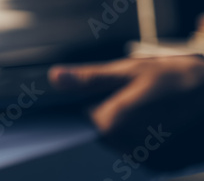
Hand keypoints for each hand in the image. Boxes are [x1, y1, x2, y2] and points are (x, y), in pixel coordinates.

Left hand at [48, 56, 203, 171]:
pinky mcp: (162, 163)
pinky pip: (140, 148)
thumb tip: (56, 78)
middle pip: (100, 129)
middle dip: (108, 110)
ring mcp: (147, 159)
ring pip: (120, 139)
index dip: (84, 102)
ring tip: (148, 104)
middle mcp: (127, 147)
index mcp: (111, 124)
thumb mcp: (129, 70)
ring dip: (126, 123)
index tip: (94, 93)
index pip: (80, 118)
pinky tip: (158, 117)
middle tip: (130, 93)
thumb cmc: (177, 78)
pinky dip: (143, 134)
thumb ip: (89, 78)